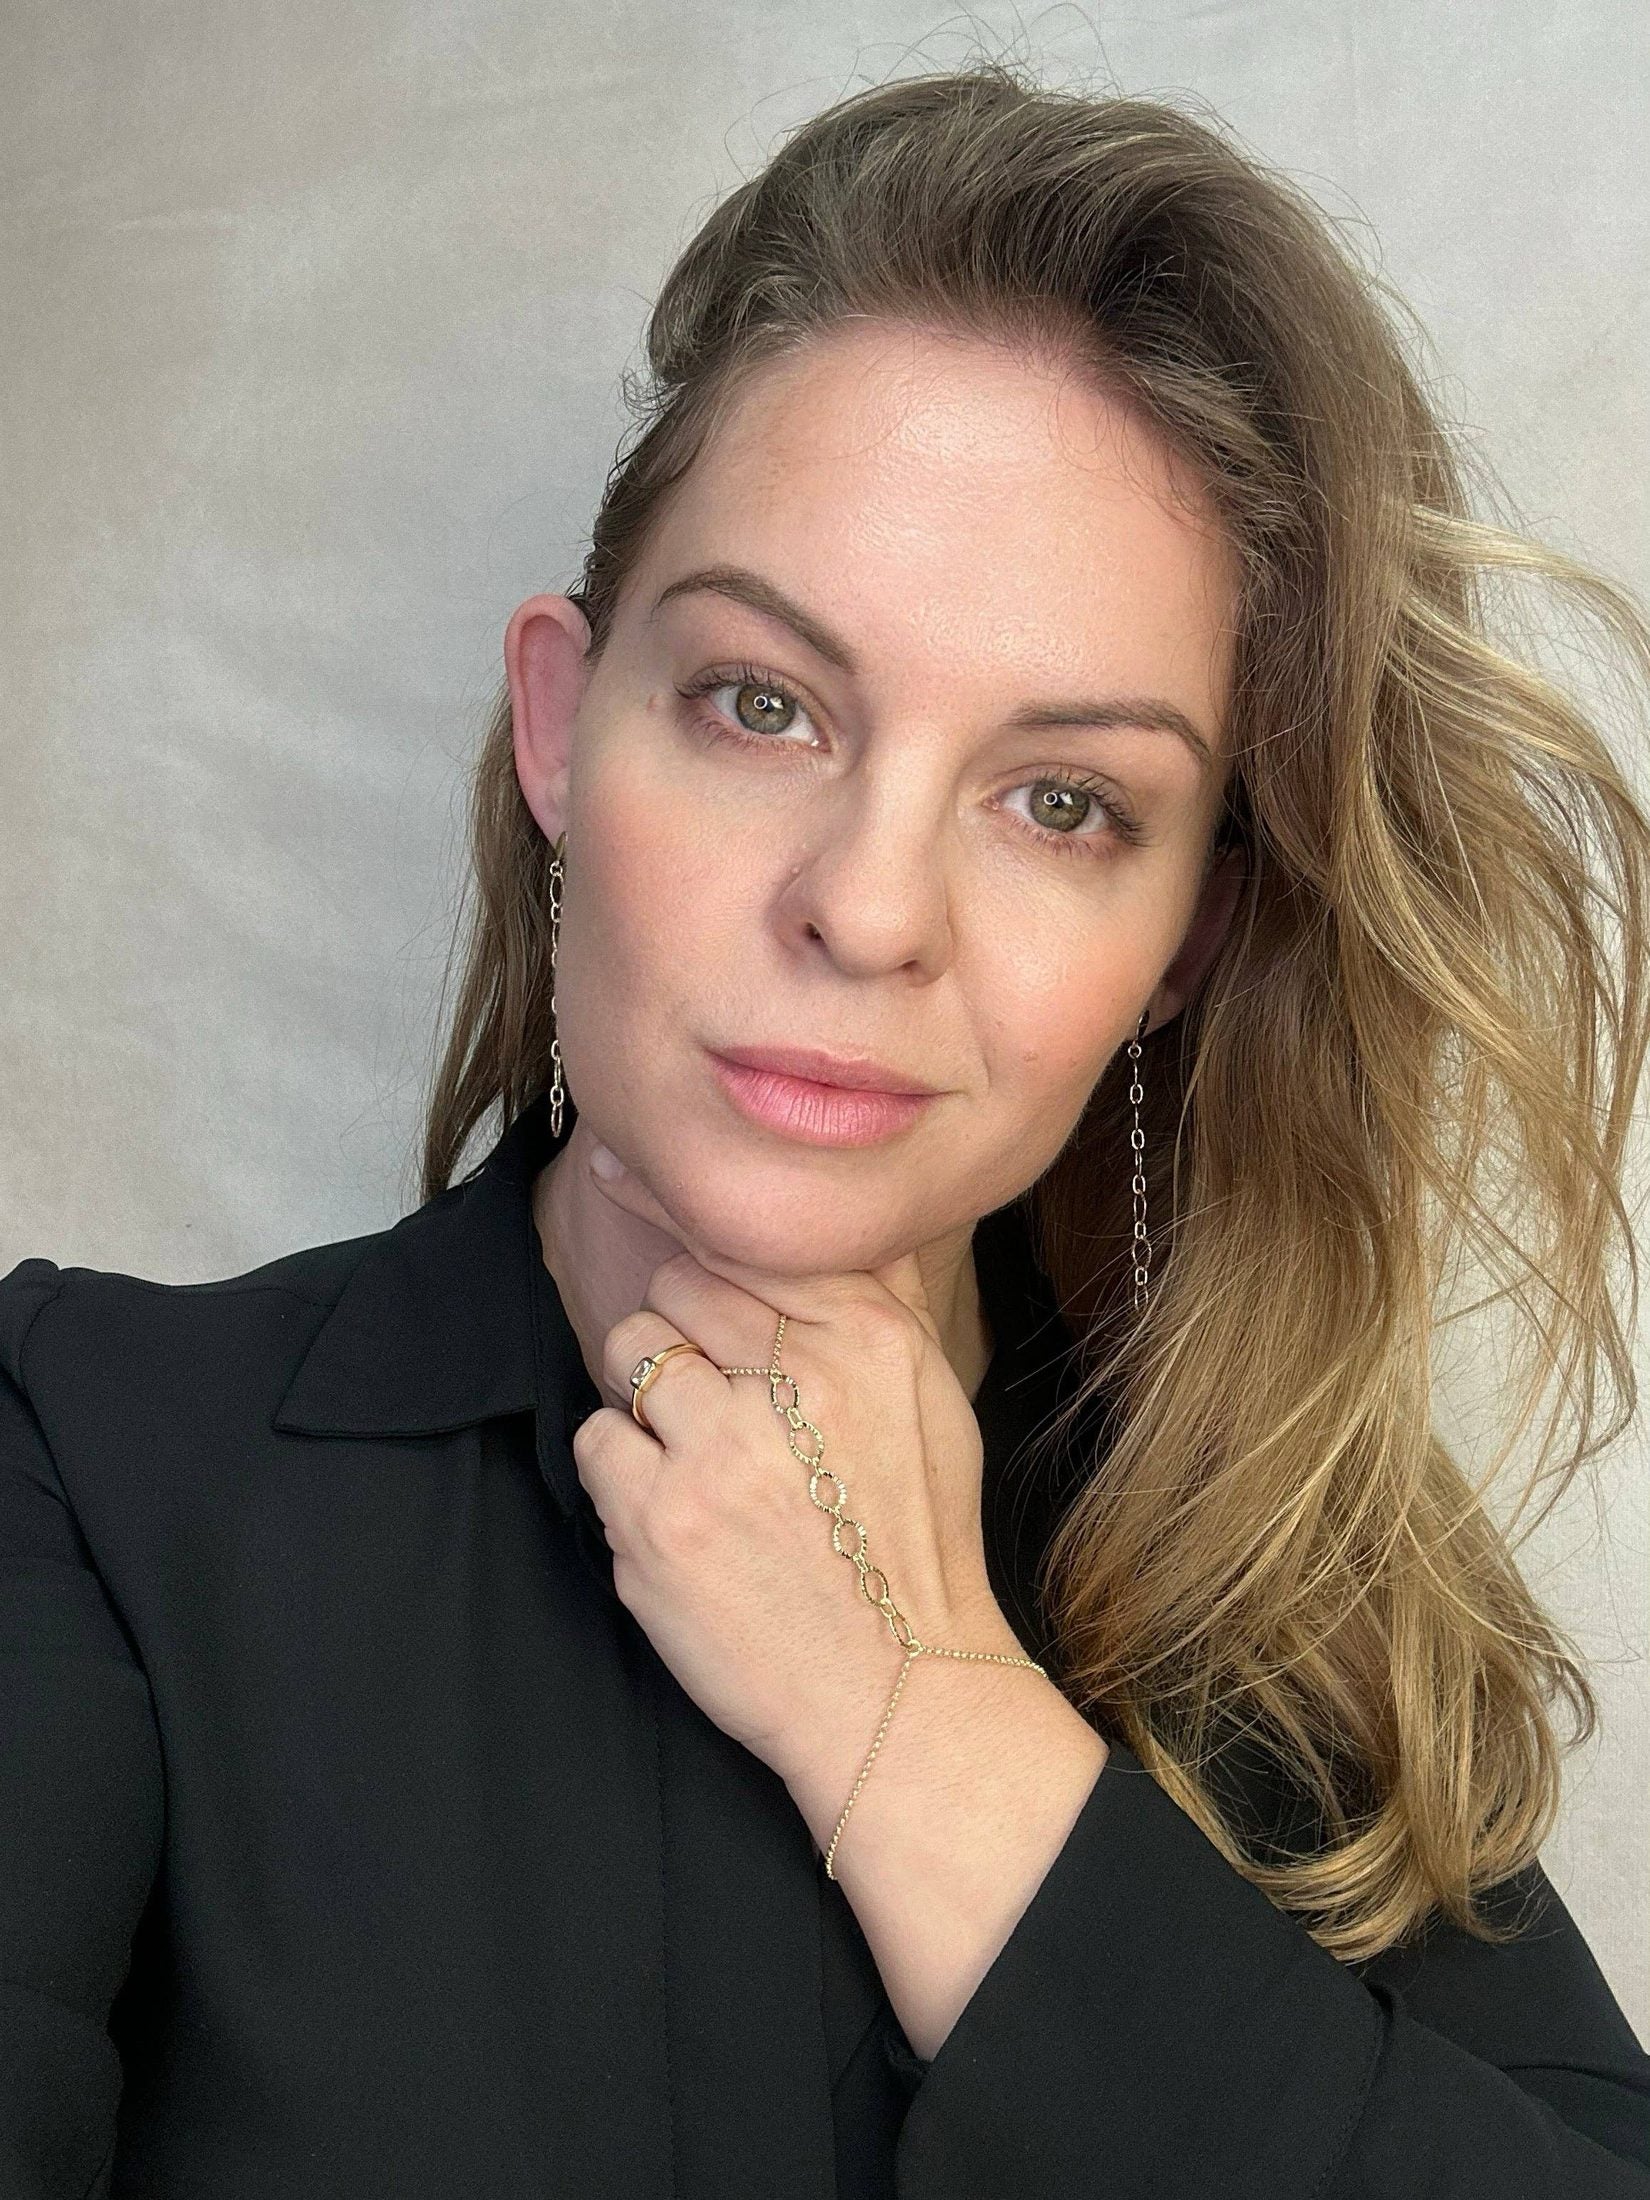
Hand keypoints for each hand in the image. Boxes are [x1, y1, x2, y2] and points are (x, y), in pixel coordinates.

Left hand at [569, 1143, 1025, 1798]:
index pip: (747, 1232)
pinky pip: (596, 1439)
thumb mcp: (933, 1397)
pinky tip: (676, 1509)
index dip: (673, 1197)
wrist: (896, 1690)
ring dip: (646, 1396)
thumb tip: (846, 1197)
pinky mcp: (661, 1522)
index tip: (613, 1163)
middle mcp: (800, 1381)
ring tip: (698, 1455)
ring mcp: (724, 1451)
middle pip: (678, 1283)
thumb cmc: (912, 1539)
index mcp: (869, 1340)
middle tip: (715, 1395)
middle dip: (681, 1329)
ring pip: (629, 1349)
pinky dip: (620, 1468)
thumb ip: (885, 1292)